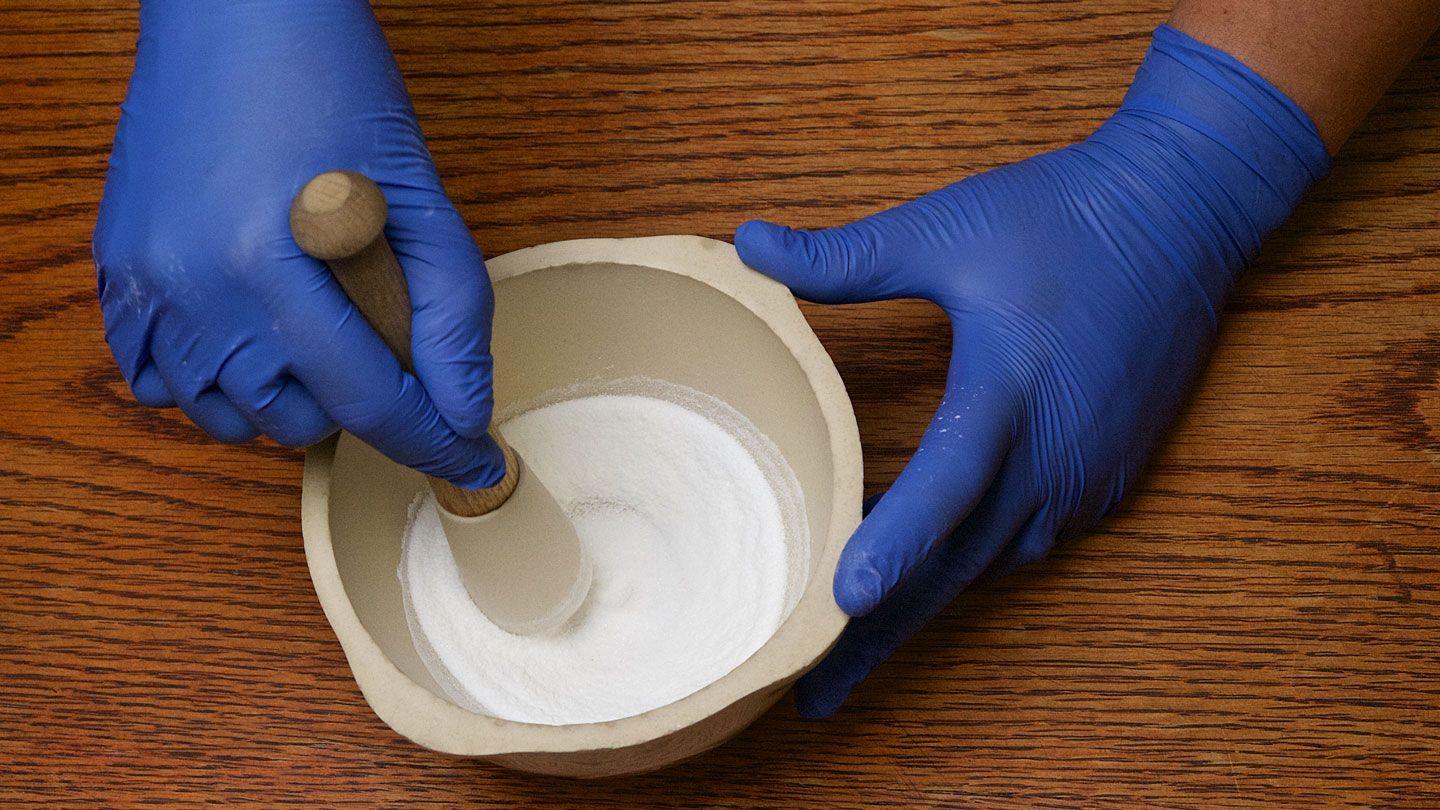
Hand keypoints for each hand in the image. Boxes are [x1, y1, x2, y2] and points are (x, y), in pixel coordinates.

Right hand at [94, 1, 502, 485]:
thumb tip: (464, 412)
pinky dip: (210, 380)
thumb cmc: (332, 82)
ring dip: (286, 398)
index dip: (431, 441)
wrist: (236, 11)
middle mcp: (192, 286)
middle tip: (389, 349)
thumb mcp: (418, 195)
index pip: (367, 399)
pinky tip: (254, 340)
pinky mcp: (119, 268)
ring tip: (323, 339)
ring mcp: (145, 280)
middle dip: (359, 404)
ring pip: (222, 412)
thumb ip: (450, 313)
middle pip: (293, 419)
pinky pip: (153, 378)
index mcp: (269, 264)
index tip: (470, 466)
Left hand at [737, 25, 1328, 716]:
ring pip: (993, 562)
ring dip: (927, 605)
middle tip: (817, 690)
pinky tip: (934, 576)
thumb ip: (844, 256)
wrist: (1181, 210)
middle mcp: (1053, 450)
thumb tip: (745, 242)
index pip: (945, 484)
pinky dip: (976, 566)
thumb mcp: (944, 226)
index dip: (892, 544)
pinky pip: (1029, 541)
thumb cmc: (1060, 214)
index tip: (840, 603)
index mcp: (1009, 388)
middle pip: (959, 562)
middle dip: (886, 632)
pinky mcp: (1107, 474)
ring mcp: (1087, 471)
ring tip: (860, 647)